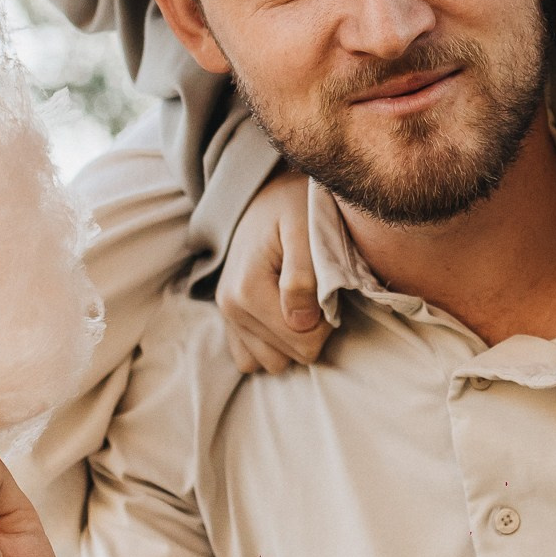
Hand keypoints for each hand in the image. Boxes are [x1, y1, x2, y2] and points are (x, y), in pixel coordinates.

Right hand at [217, 168, 332, 373]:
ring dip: (293, 339)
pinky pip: (251, 359)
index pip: (303, 342)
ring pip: (273, 362)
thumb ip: (304, 276)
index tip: (327, 289)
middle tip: (316, 291)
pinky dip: (272, 345)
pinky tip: (285, 316)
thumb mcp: (306, 229)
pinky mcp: (230, 319)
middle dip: (312, 330)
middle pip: (290, 356)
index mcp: (247, 290)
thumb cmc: (295, 207)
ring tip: (301, 301)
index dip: (327, 322)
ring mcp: (228, 316)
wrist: (269, 193)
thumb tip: (301, 323)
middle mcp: (230, 308)